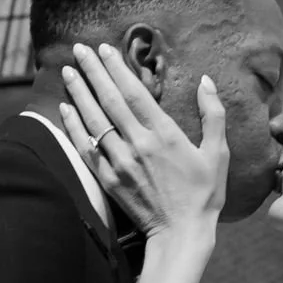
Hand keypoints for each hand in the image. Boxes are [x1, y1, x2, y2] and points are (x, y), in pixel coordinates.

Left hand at [59, 43, 228, 238]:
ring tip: (67, 71)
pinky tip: (65, 109)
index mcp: (165, 134)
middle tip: (79, 49)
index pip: (134, 92)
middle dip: (93, 72)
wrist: (181, 234)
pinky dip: (73, 127)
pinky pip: (86, 148)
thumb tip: (206, 81)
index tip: (105, 48)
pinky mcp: (109, 180)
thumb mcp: (218, 153)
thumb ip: (213, 114)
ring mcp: (120, 163)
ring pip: (94, 121)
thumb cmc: (204, 194)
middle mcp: (138, 145)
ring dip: (78, 93)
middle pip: (109, 100)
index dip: (117, 68)